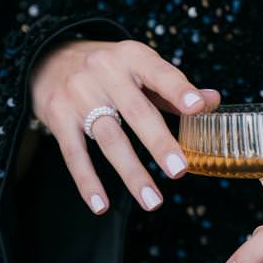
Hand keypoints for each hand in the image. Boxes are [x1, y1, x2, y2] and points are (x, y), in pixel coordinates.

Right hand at [29, 39, 220, 212]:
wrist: (50, 59)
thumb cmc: (109, 70)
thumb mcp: (140, 68)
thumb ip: (173, 89)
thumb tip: (212, 101)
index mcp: (132, 57)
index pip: (160, 73)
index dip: (179, 90)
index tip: (197, 107)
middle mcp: (104, 71)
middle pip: (136, 112)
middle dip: (158, 143)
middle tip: (179, 171)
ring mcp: (78, 94)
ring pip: (108, 139)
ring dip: (131, 173)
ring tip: (152, 202)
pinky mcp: (57, 116)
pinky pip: (74, 154)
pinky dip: (88, 182)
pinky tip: (101, 205)